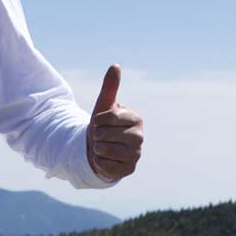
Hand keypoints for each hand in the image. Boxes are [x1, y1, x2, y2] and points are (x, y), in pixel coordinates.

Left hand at [85, 66, 142, 181]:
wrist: (99, 149)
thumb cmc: (103, 125)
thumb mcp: (104, 105)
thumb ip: (110, 87)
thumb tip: (115, 66)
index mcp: (136, 118)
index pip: (109, 117)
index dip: (97, 120)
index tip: (99, 122)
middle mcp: (139, 136)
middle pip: (105, 134)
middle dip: (96, 135)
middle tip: (100, 136)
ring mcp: (136, 154)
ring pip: (105, 150)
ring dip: (96, 148)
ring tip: (101, 146)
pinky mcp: (129, 170)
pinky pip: (105, 166)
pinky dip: (99, 163)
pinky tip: (104, 159)